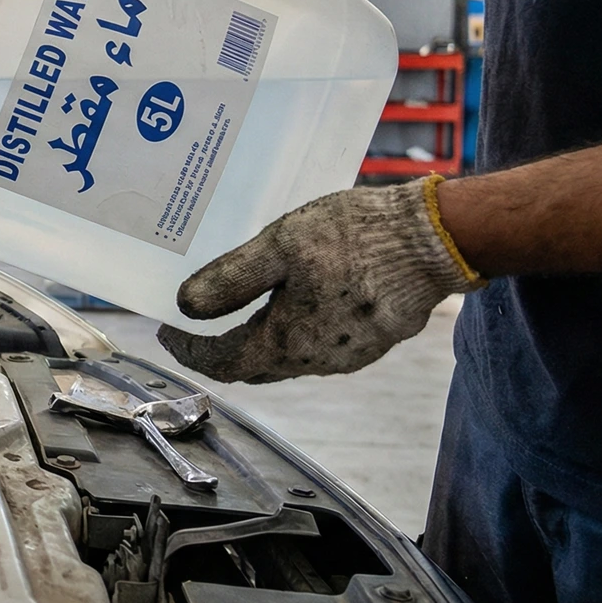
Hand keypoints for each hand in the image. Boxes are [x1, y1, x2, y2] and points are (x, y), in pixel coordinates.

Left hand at [156, 177, 484, 382]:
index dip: (188, 349)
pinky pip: (318, 345)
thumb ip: (231, 278)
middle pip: (253, 365)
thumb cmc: (356, 237)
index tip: (167, 328)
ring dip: (257, 337)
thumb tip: (187, 307)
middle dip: (219, 345)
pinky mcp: (372, 342)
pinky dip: (292, 331)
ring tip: (238, 301)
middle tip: (195, 318)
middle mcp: (317, 361)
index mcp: (287, 342)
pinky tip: (290, 300)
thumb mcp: (280, 245)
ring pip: (287, 357)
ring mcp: (349, 356)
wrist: (434, 239)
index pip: (221, 362)